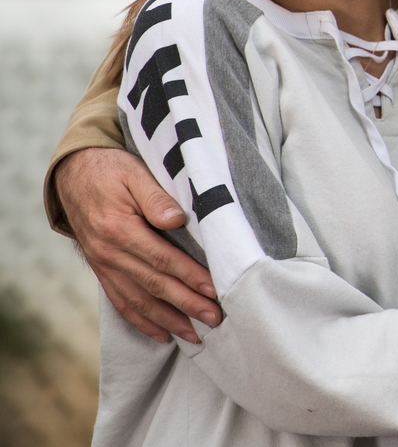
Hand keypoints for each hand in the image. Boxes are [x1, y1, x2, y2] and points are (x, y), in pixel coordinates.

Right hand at [53, 147, 220, 342]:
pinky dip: (141, 321)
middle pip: (154, 285)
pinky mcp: (101, 270)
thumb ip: (156, 197)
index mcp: (119, 229)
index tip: (214, 289)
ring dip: (168, 321)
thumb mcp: (135, 173)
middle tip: (215, 319)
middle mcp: (109, 253)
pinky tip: (161, 334)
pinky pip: (121, 301)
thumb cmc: (111, 170)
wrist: (74, 174)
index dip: (189, 276)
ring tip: (195, 336)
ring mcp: (103, 265)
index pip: (162, 259)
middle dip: (187, 305)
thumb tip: (176, 220)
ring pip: (139, 301)